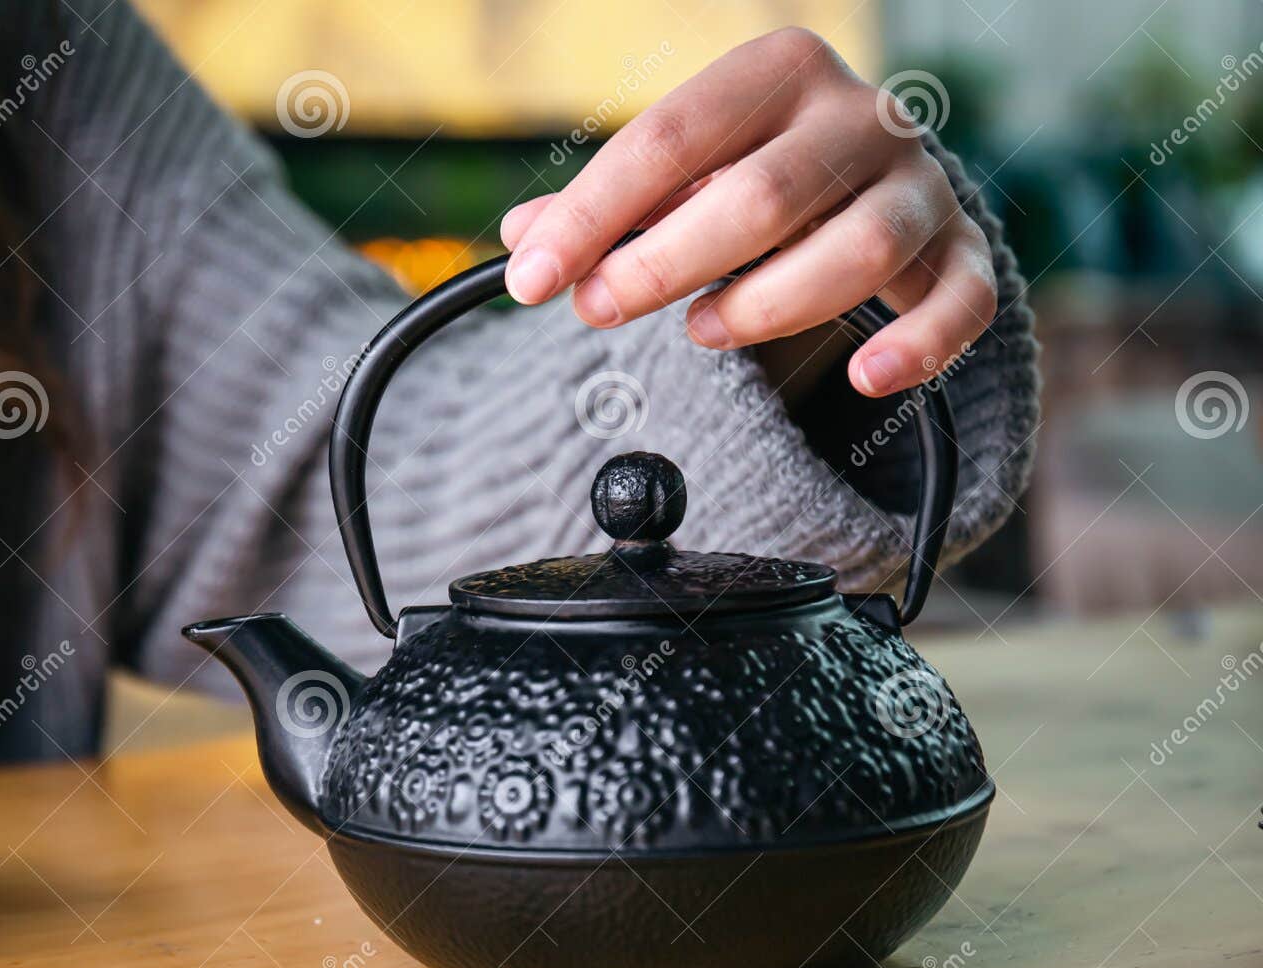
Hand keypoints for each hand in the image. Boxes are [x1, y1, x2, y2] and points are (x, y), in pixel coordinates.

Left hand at [499, 27, 996, 396]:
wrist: (873, 175)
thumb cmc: (757, 172)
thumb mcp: (681, 173)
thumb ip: (609, 207)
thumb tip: (523, 238)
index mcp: (779, 72)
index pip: (670, 138)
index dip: (592, 215)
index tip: (531, 278)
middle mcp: (860, 117)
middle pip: (761, 198)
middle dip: (664, 266)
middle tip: (598, 309)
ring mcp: (920, 184)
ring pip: (859, 252)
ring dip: (767, 307)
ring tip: (703, 331)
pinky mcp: (962, 250)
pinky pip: (960, 302)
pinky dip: (917, 346)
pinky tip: (864, 378)